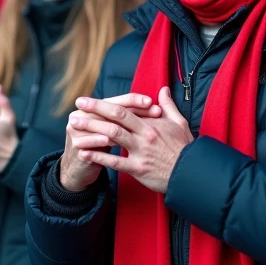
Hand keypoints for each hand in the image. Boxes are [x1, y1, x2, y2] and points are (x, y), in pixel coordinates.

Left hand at [69, 87, 192, 194]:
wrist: (190, 174)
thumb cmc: (185, 148)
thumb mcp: (179, 123)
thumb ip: (168, 106)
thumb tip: (163, 90)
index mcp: (151, 123)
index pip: (126, 108)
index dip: (106, 103)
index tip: (90, 100)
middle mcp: (144, 135)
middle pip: (116, 117)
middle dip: (95, 108)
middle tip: (79, 104)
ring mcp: (140, 152)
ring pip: (113, 135)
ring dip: (92, 128)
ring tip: (75, 124)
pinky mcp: (138, 169)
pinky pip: (115, 162)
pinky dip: (98, 156)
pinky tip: (85, 152)